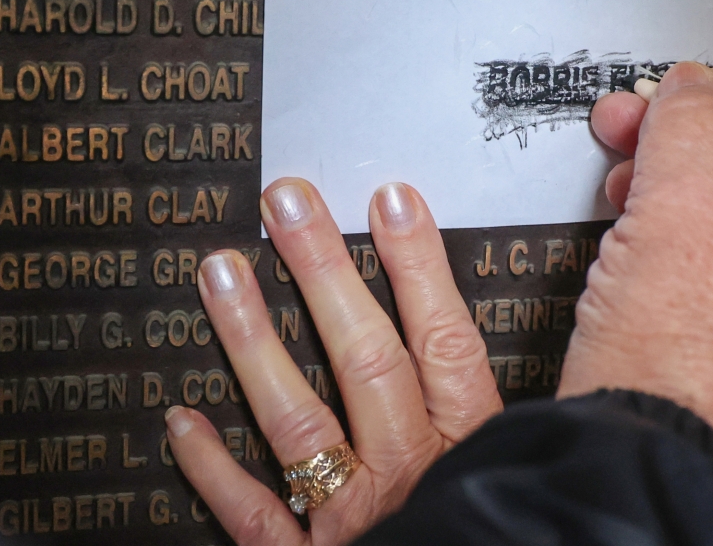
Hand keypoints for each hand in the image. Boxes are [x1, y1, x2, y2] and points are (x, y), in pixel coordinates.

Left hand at [165, 180, 502, 545]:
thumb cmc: (518, 537)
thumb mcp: (530, 473)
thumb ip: (515, 431)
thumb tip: (514, 363)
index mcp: (474, 450)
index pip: (444, 340)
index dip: (417, 265)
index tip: (392, 200)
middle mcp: (412, 474)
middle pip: (365, 358)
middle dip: (324, 273)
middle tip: (289, 205)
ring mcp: (356, 518)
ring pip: (299, 417)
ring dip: (256, 339)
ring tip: (223, 273)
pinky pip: (253, 513)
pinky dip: (215, 467)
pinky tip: (181, 418)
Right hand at [562, 63, 712, 492]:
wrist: (653, 449)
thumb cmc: (684, 358)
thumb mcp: (678, 201)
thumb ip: (690, 118)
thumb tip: (694, 84)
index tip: (687, 93)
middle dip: (694, 126)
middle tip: (639, 121)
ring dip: (676, 170)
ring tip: (624, 175)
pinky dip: (680, 218)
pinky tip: (636, 220)